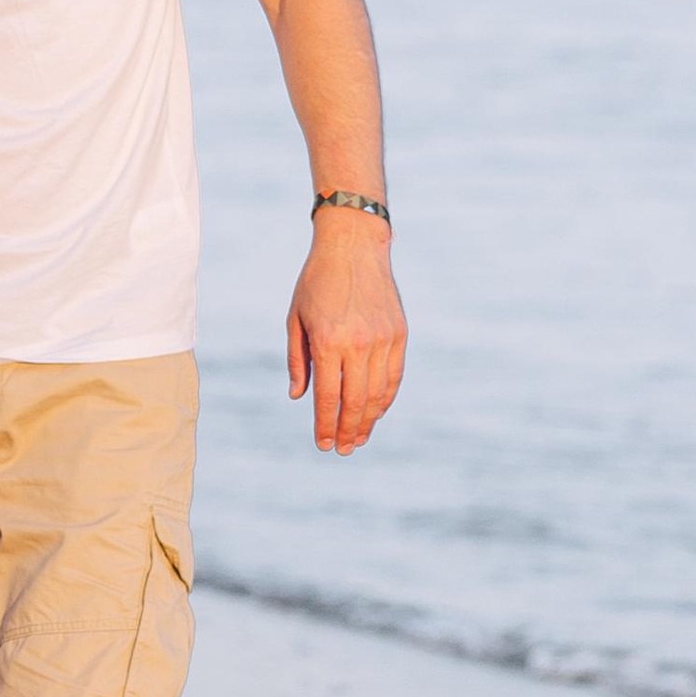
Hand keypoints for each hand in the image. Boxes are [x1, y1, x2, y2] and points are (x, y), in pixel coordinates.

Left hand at [287, 216, 406, 454]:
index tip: (323, 444)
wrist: (353, 246)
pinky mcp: (399, 334)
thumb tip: (299, 397)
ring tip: (359, 438)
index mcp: (328, 342)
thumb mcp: (296, 318)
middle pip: (356, 402)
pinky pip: (394, 376)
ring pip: (378, 393)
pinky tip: (376, 412)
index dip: (325, 425)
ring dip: (369, 420)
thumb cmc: (317, 282)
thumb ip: (298, 360)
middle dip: (348, 430)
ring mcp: (383, 340)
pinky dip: (386, 399)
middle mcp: (359, 344)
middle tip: (343, 450)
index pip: (328, 397)